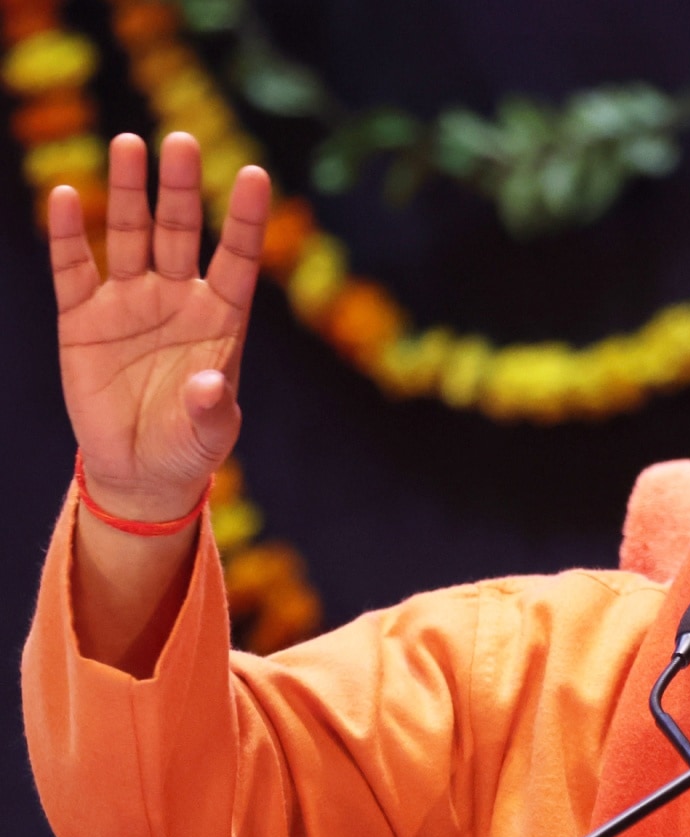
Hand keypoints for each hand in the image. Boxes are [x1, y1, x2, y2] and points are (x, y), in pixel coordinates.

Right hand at [51, 132, 269, 520]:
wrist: (140, 470)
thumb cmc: (190, 447)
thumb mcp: (210, 435)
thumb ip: (214, 409)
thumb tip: (210, 384)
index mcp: (221, 317)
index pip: (238, 257)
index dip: (246, 218)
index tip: (255, 174)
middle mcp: (177, 298)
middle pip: (180, 232)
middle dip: (179, 189)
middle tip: (180, 142)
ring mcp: (129, 304)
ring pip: (129, 236)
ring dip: (127, 194)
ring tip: (128, 146)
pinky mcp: (82, 320)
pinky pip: (73, 270)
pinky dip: (67, 236)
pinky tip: (63, 196)